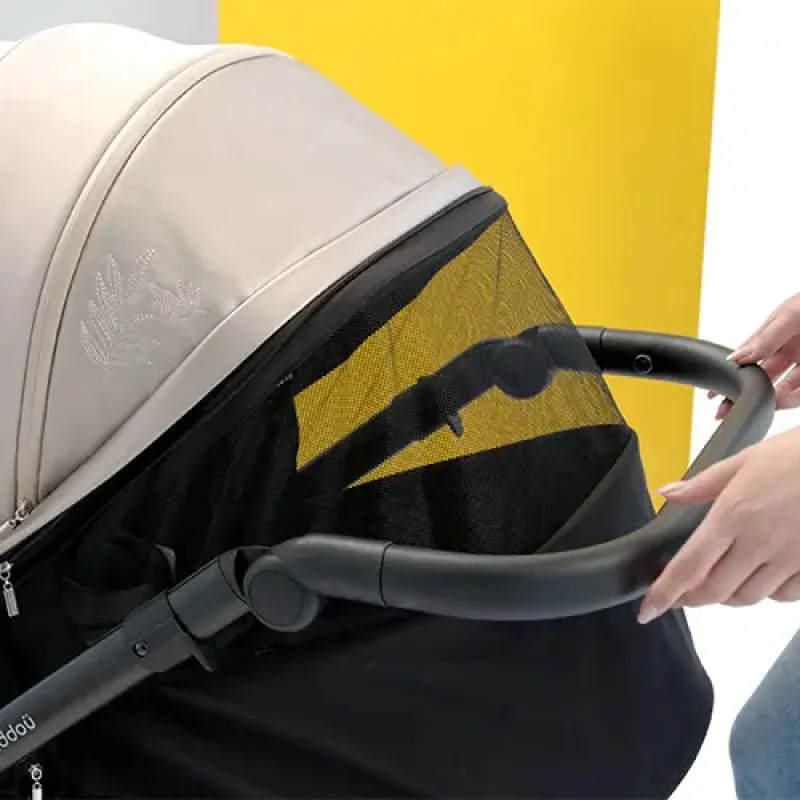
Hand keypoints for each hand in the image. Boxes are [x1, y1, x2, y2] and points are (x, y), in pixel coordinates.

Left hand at [637, 426, 799, 623]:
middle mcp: (758, 544)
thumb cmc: (797, 455)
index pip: (689, 566)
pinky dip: (768, 593)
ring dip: (729, 595)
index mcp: (732, 516)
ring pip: (748, 597)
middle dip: (693, 598)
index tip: (648, 610)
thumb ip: (703, 484)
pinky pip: (785, 595)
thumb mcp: (744, 460)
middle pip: (715, 591)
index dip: (665, 593)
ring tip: (722, 579)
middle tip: (683, 593)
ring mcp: (789, 559)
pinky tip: (764, 576)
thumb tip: (667, 493)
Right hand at [713, 293, 799, 417]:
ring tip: (760, 405)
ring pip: (782, 390)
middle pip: (761, 379)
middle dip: (743, 395)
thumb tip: (738, 357)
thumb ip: (764, 338)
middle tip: (727, 410)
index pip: (747, 360)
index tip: (713, 393)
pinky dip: (790, 399)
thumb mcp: (789, 315)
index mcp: (775, 335)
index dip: (731, 377)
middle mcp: (789, 352)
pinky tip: (780, 401)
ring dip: (769, 400)